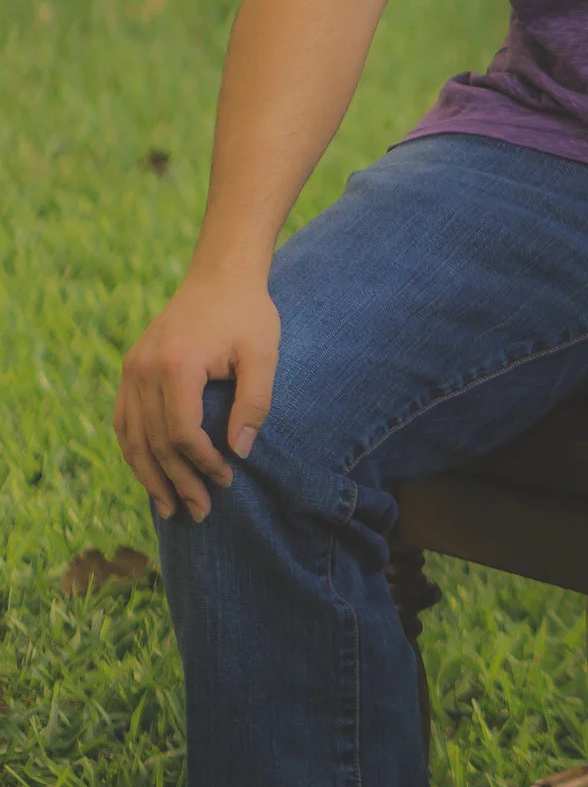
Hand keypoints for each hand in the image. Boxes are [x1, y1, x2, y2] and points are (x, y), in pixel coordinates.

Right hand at [114, 273, 280, 522]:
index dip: (202, 462)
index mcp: (176, 366)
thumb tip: (241, 450)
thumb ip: (255, 401)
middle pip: (154, 441)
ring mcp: (131, 369)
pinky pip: (124, 420)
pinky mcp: (131, 369)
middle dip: (176, 481)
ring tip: (168, 507)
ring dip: (148, 475)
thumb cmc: (248, 313)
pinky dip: (135, 450)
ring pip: (131, 436)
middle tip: (198, 512)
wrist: (220, 275)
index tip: (227, 478)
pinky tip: (149, 473)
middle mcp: (144, 370)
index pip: (181, 432)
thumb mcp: (264, 353)